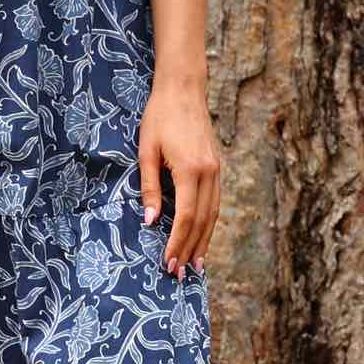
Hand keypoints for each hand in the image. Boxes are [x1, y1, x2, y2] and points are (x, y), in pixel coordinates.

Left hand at [137, 78, 220, 279]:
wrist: (183, 89)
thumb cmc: (159, 117)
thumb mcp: (146, 151)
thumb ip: (150, 188)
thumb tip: (152, 221)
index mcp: (191, 170)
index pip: (186, 218)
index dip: (177, 243)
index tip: (168, 264)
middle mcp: (208, 173)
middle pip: (203, 221)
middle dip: (191, 249)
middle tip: (180, 274)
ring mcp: (216, 170)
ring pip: (213, 214)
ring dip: (204, 241)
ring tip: (196, 265)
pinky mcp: (216, 166)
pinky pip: (215, 202)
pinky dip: (210, 223)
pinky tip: (203, 235)